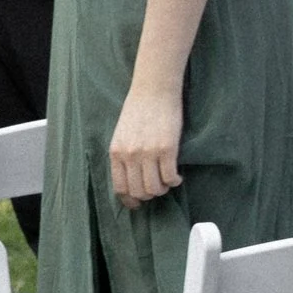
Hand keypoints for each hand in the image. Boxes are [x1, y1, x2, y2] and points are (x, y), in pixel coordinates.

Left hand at [109, 83, 183, 206]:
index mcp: (116, 153)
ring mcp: (147, 153)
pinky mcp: (166, 149)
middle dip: (149, 195)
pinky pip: (170, 177)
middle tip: (158, 187)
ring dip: (163, 189)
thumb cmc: (139, 109)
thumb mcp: (122, 134)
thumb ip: (124, 155)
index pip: (120, 187)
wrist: (154, 89)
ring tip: (167, 180)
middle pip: (138, 191)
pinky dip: (175, 181)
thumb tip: (132, 178)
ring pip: (155, 189)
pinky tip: (177, 176)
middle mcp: (129, 155)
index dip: (130, 200)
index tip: (137, 203)